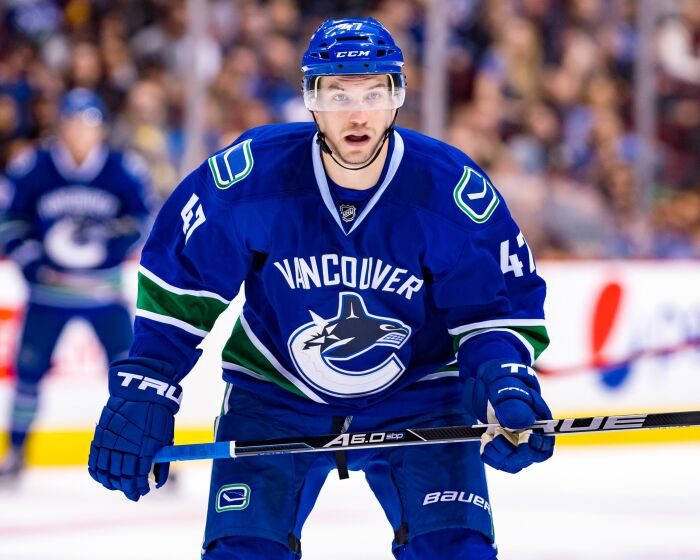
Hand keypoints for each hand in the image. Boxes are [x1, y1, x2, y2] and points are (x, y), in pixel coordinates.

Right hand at [88, 362, 180, 500]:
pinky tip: (103, 476)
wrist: (141, 390)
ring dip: (112, 483)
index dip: (139, 488)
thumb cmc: (158, 415)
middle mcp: (125, 447)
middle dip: (127, 489)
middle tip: (132, 494)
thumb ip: (160, 462)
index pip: (137, 478)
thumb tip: (157, 483)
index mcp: (143, 449)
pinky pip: (95, 460)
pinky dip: (98, 471)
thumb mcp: (165, 438)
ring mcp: (110, 442)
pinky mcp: (101, 436)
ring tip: (118, 486)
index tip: (142, 492)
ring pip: (106, 471)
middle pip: (121, 477)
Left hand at [467, 359, 554, 473]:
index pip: (545, 445)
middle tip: (497, 432)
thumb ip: (514, 403)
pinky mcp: (504, 449)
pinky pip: (498, 461)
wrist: (491, 386)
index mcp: (540, 423)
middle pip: (529, 457)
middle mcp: (531, 438)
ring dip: (497, 453)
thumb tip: (523, 422)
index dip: (537, 446)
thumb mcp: (508, 389)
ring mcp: (517, 445)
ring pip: (513, 463)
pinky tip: (485, 438)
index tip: (524, 438)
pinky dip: (489, 454)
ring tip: (489, 435)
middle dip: (511, 450)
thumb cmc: (504, 384)